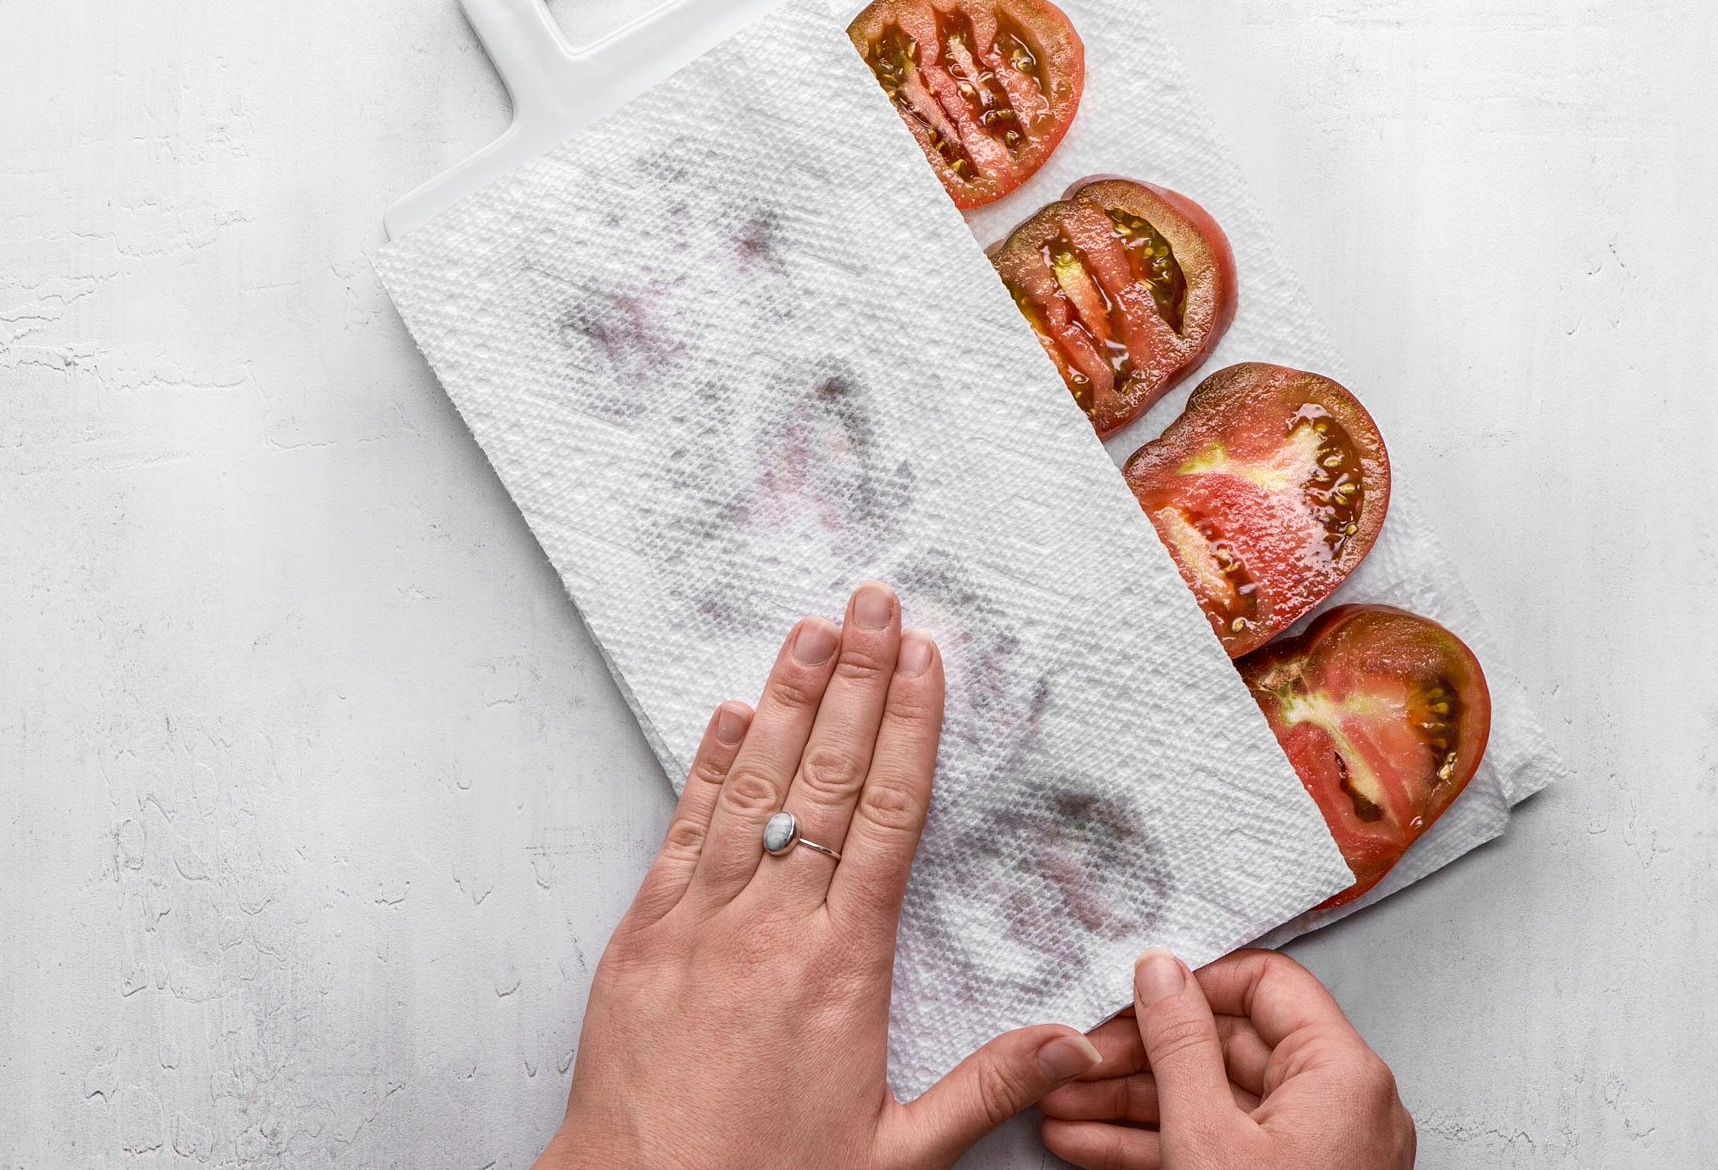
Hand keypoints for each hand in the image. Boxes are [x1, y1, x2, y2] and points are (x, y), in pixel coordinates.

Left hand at [537, 584, 1104, 1169]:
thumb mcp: (896, 1156)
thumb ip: (987, 1089)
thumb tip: (1077, 1044)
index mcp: (843, 967)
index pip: (887, 818)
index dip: (908, 728)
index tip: (922, 660)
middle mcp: (772, 927)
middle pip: (824, 778)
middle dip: (853, 680)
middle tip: (872, 602)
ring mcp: (698, 923)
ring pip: (751, 787)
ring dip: (783, 700)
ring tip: (809, 629)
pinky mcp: (640, 936)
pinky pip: (680, 832)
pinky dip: (704, 768)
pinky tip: (723, 715)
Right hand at [1039, 948, 1415, 1169]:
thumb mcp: (1206, 1136)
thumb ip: (1178, 1044)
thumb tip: (1161, 973)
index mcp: (1341, 1073)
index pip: (1267, 983)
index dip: (1194, 982)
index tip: (1134, 991)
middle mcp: (1339, 1105)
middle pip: (1228, 1045)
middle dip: (1140, 1056)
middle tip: (1080, 1060)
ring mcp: (1312, 1151)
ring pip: (1211, 1101)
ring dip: (1131, 1103)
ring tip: (1065, 1107)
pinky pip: (1218, 1145)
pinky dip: (1156, 1143)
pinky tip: (1090, 1144)